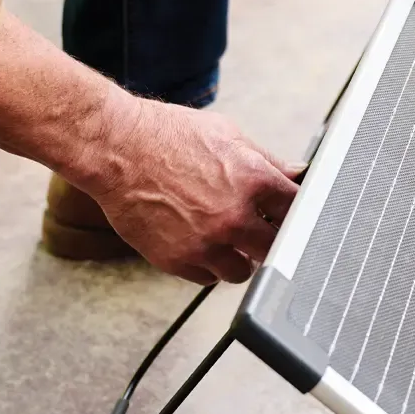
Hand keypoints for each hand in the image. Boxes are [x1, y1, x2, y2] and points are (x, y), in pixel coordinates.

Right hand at [88, 97, 304, 285]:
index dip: (295, 216)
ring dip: (238, 259)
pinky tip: (197, 242)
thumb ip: (266, 161)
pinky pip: (207, 278)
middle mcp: (234, 217)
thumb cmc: (169, 135)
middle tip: (258, 232)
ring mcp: (206, 243)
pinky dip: (206, 265)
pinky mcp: (179, 260)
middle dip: (269, 242)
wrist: (116, 148)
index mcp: (254, 181)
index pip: (299, 212)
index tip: (289, 218)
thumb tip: (298, 173)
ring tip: (222, 238)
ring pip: (242, 272)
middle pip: (276, 250)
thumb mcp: (227, 136)